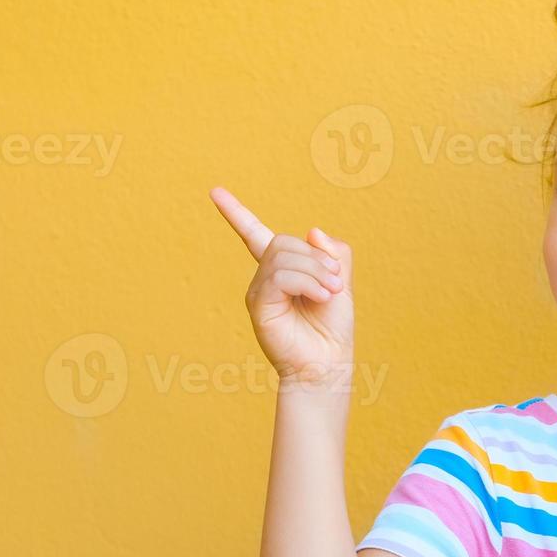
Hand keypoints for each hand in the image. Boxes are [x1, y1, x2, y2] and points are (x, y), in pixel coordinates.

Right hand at [210, 186, 354, 389]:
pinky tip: (321, 297)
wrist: (327, 364)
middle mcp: (264, 279)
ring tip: (330, 293)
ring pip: (282, 256)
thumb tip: (312, 231)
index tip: (215, 192)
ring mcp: (258, 292)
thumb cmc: (332, 329)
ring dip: (316, 271)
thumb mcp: (342, 282)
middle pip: (283, 241)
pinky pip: (279, 276)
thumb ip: (333, 253)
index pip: (254, 234)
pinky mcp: (259, 305)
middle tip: (337, 283)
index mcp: (282, 271)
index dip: (235, 213)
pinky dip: (307, 281)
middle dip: (317, 258)